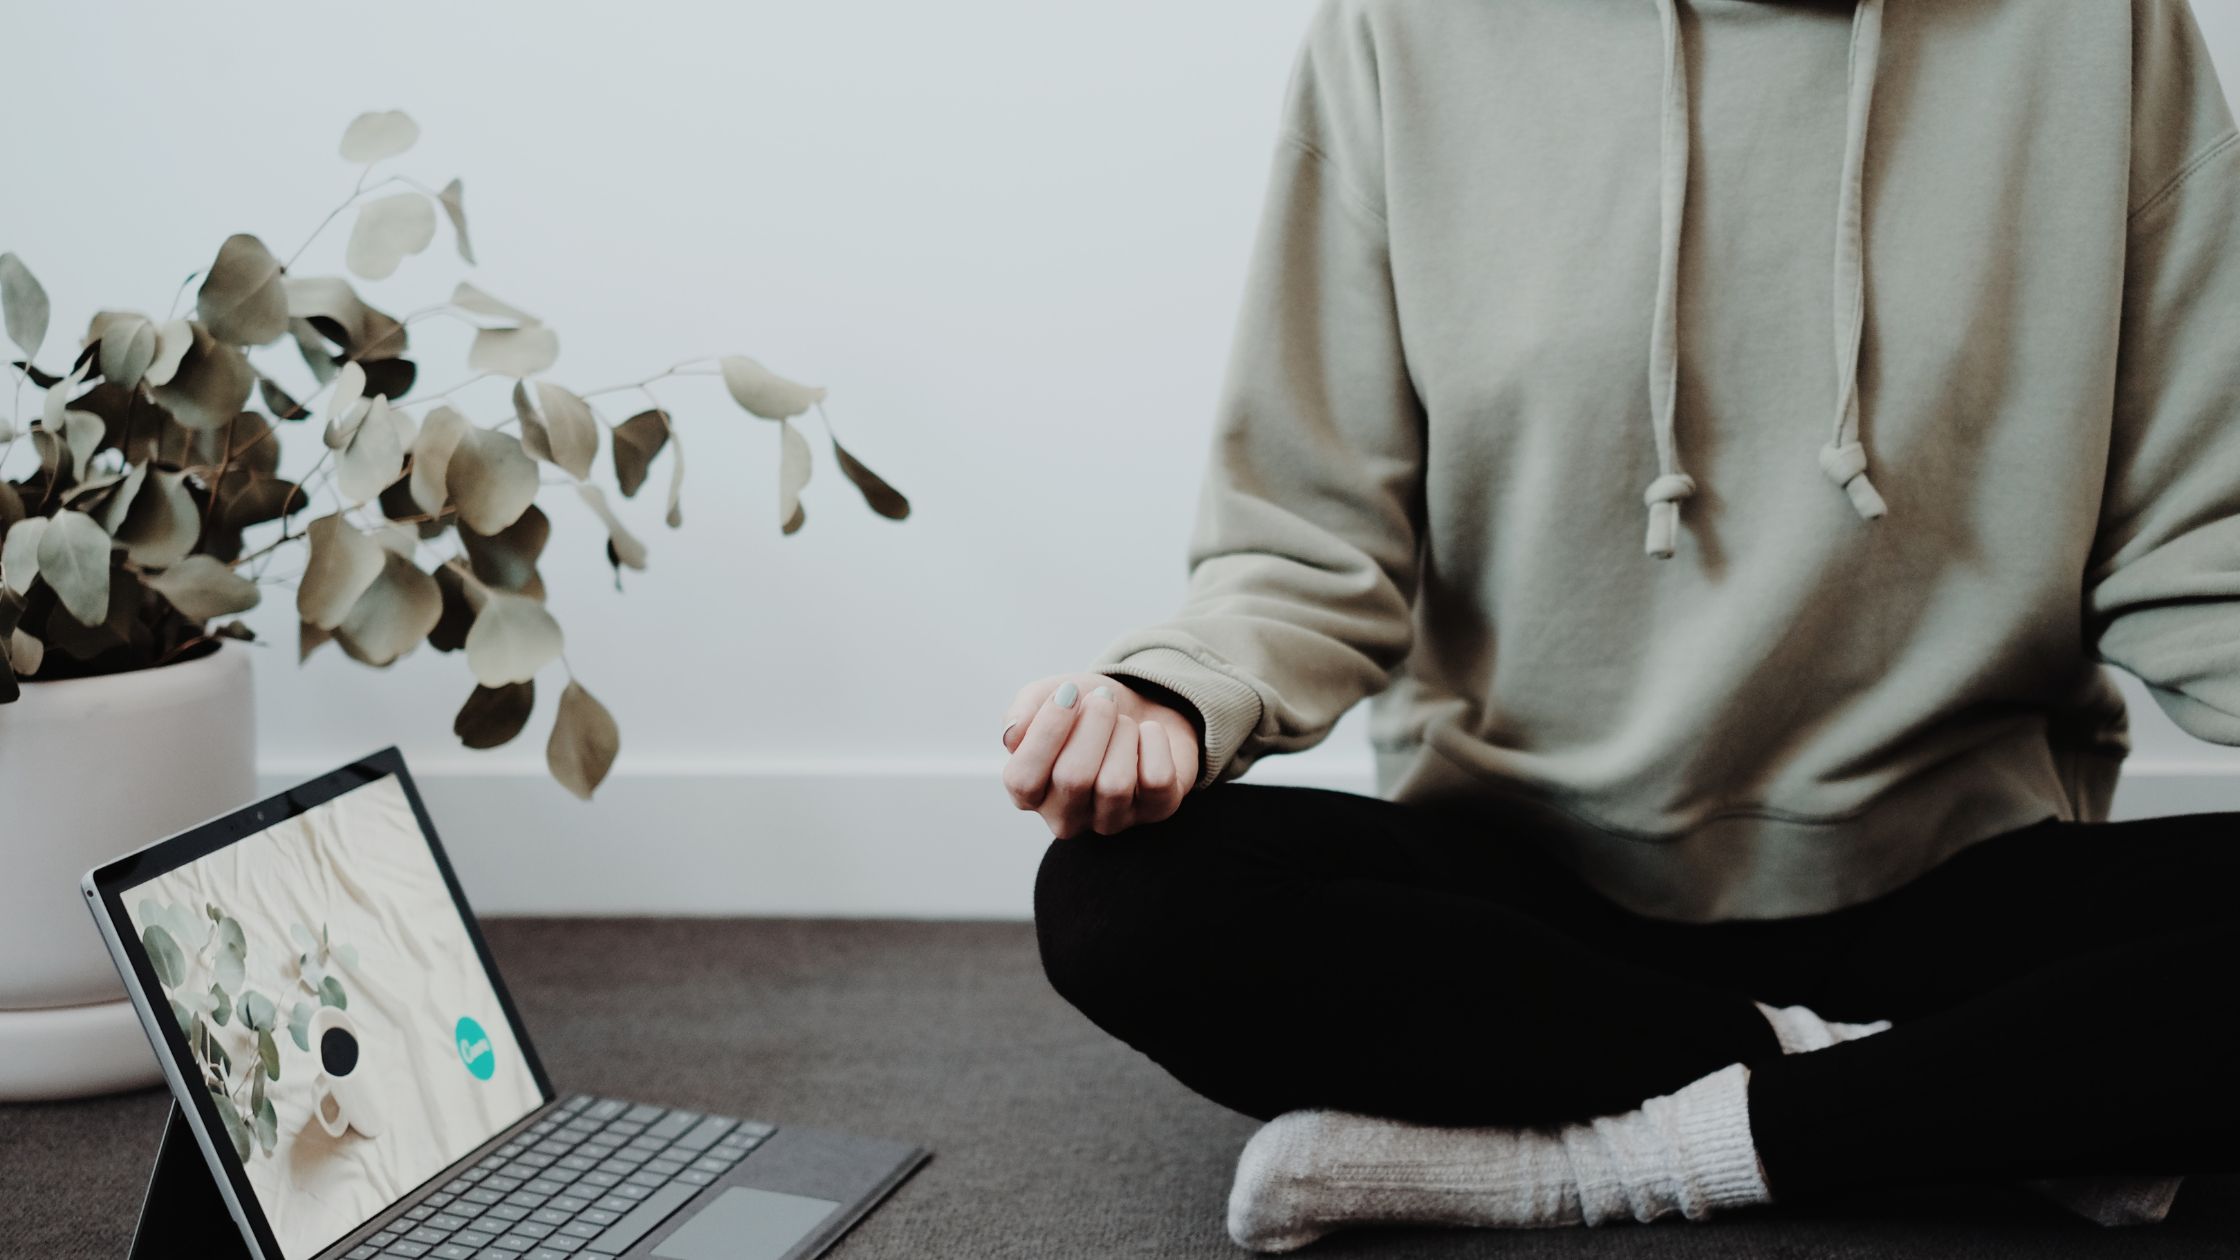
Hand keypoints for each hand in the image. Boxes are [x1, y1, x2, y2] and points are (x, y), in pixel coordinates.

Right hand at [1000, 672, 1201, 838]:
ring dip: (1123, 733)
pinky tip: (1148, 735)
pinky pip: (1157, 779)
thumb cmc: (1085, 709)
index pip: (1022, 780)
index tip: (1068, 692)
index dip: (1046, 732)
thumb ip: (1022, 711)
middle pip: (1073, 779)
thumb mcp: (1048, 696)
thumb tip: (1013, 734)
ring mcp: (1112, 820)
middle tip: (1103, 699)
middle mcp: (1066, 817)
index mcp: (1029, 793)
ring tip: (1123, 721)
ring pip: (1115, 784)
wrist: (1141, 705)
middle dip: (1093, 724)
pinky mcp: (1156, 811)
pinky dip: (1155, 741)